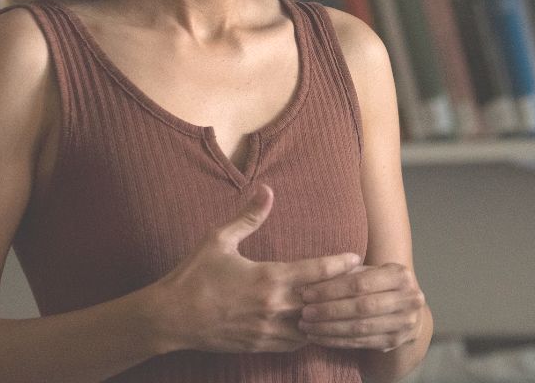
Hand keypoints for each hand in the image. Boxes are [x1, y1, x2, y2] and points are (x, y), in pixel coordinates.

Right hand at [153, 183, 361, 353]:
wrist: (170, 318)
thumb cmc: (193, 275)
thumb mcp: (219, 238)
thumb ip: (248, 215)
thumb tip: (266, 189)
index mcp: (267, 278)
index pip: (314, 273)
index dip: (338, 266)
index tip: (357, 258)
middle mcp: (272, 308)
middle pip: (320, 302)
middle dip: (342, 292)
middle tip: (363, 283)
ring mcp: (267, 331)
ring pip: (311, 328)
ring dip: (327, 316)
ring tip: (345, 305)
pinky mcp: (259, 346)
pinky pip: (294, 344)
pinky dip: (309, 334)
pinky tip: (317, 325)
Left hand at [298, 263, 425, 351]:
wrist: (408, 308)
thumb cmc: (380, 284)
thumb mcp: (370, 271)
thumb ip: (347, 271)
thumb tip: (316, 275)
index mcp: (400, 276)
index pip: (360, 283)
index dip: (332, 289)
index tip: (308, 293)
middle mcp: (408, 300)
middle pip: (361, 307)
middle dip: (329, 310)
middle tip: (305, 312)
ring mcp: (404, 324)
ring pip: (360, 328)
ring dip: (330, 329)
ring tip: (307, 327)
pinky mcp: (395, 342)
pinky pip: (362, 343)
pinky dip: (338, 341)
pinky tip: (320, 338)